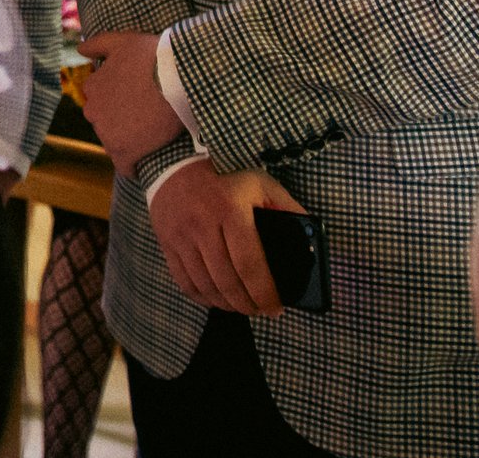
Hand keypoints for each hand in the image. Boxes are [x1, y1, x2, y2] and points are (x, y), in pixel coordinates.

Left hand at [77, 30, 184, 172]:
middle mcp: (93, 111)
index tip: (136, 102)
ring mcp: (106, 133)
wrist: (178, 79)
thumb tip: (80, 50)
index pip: (100, 100)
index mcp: (93, 87)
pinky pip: (125, 165)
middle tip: (148, 118)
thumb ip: (98, 44)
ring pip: (115, 143)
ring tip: (153, 137)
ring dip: (130, 142)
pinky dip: (133, 165)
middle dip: (122, 122)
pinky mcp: (124, 152)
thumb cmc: (152, 57)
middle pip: (106, 122)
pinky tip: (147, 161)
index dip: (119, 101)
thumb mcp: (123, 42)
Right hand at [147, 160, 302, 314]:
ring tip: (242, 307)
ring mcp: (182, 238)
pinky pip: (185, 282)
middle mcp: (204, 227)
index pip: (250, 265)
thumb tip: (310, 239)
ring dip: (227, 304)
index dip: (265, 293)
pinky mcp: (168, 244)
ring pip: (206, 286)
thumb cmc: (225, 178)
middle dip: (248, 304)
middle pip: (228, 281)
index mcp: (231, 212)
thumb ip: (286, 207)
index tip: (276, 308)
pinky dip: (203, 298)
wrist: (173, 166)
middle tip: (261, 311)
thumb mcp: (259, 183)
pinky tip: (217, 300)